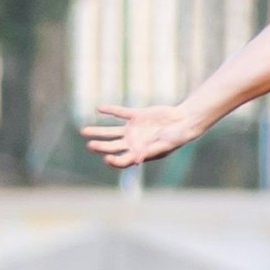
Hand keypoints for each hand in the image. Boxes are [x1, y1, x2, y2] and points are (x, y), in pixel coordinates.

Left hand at [81, 105, 200, 168]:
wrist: (185, 121)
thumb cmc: (177, 137)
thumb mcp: (164, 146)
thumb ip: (149, 151)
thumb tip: (135, 160)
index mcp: (140, 152)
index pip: (122, 160)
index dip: (113, 161)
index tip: (106, 158)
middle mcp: (134, 142)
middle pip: (112, 146)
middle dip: (100, 146)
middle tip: (90, 145)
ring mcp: (134, 129)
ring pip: (111, 131)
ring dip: (98, 131)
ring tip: (84, 131)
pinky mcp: (137, 116)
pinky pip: (120, 113)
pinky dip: (110, 110)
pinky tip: (99, 109)